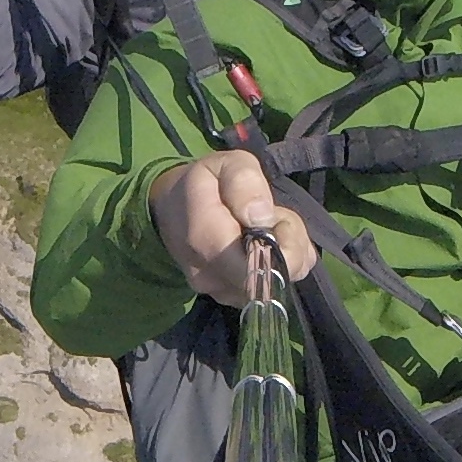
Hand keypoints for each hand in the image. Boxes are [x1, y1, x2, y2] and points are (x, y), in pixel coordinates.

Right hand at [148, 150, 317, 303]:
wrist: (174, 209)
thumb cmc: (206, 183)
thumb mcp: (226, 163)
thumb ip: (245, 182)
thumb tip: (262, 218)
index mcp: (204, 239)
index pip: (252, 266)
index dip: (280, 247)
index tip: (278, 218)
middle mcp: (210, 277)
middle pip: (271, 278)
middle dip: (287, 246)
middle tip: (275, 216)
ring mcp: (221, 293)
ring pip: (276, 284)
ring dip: (283, 253)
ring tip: (264, 228)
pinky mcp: (233, 299)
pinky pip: (275, 288)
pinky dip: (281, 265)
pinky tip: (267, 243)